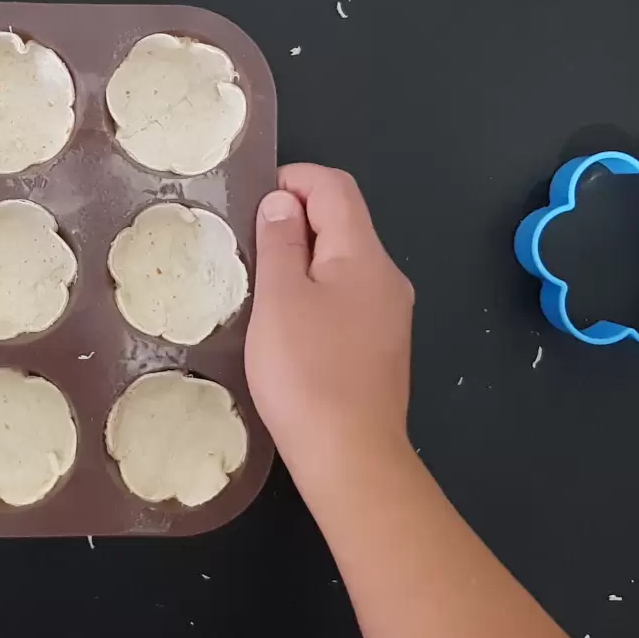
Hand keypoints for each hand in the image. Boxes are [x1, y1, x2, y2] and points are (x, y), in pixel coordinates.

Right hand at [245, 164, 414, 470]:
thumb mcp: (279, 299)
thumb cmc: (307, 374)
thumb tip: (282, 202)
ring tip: (261, 288)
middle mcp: (387, 277)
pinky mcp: (382, 346)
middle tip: (248, 250)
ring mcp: (390, 314)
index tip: (252, 205)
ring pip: (344, 263)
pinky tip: (289, 326)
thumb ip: (279, 242)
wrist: (351, 456)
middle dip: (294, 221)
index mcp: (364, 255)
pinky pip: (349, 298)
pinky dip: (317, 293)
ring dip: (303, 260)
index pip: (335, 187)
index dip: (292, 181)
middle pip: (344, 222)